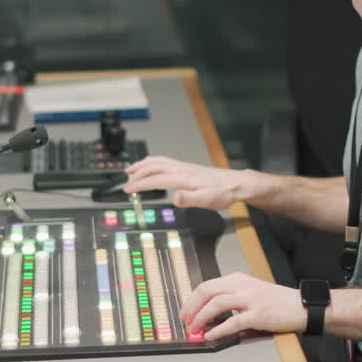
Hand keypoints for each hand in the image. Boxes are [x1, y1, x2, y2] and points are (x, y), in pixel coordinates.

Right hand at [123, 156, 247, 209]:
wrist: (235, 183)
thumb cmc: (222, 193)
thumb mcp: (207, 200)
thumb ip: (189, 199)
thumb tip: (174, 198)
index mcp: (183, 177)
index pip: (156, 180)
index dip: (140, 184)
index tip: (128, 189)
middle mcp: (181, 169)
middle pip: (153, 168)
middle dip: (137, 174)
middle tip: (125, 182)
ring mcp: (183, 166)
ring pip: (158, 162)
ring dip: (142, 165)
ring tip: (131, 170)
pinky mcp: (187, 167)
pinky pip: (165, 161)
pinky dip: (153, 161)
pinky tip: (151, 164)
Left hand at [181, 272, 305, 340]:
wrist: (300, 306)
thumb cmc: (277, 301)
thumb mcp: (251, 291)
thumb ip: (232, 297)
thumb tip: (210, 313)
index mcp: (238, 279)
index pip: (207, 285)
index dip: (192, 298)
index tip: (185, 311)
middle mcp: (242, 285)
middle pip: (207, 291)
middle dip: (191, 306)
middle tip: (185, 320)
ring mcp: (250, 299)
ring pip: (216, 304)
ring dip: (201, 317)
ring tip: (194, 329)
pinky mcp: (257, 314)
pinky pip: (233, 321)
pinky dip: (219, 329)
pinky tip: (211, 336)